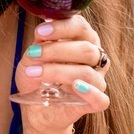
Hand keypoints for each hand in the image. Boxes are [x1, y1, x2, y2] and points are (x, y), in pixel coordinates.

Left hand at [14, 14, 109, 133]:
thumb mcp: (31, 58)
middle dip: (56, 50)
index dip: (61, 27)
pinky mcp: (94, 103)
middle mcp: (95, 59)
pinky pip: (101, 99)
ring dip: (58, 71)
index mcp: (82, 40)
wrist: (34, 106)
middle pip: (86, 49)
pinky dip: (90, 92)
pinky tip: (75, 86)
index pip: (80, 27)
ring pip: (87, 73)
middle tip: (32, 54)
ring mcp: (96, 81)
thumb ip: (38, 46)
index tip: (39, 32)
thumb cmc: (36, 76)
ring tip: (33, 72)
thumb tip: (41, 35)